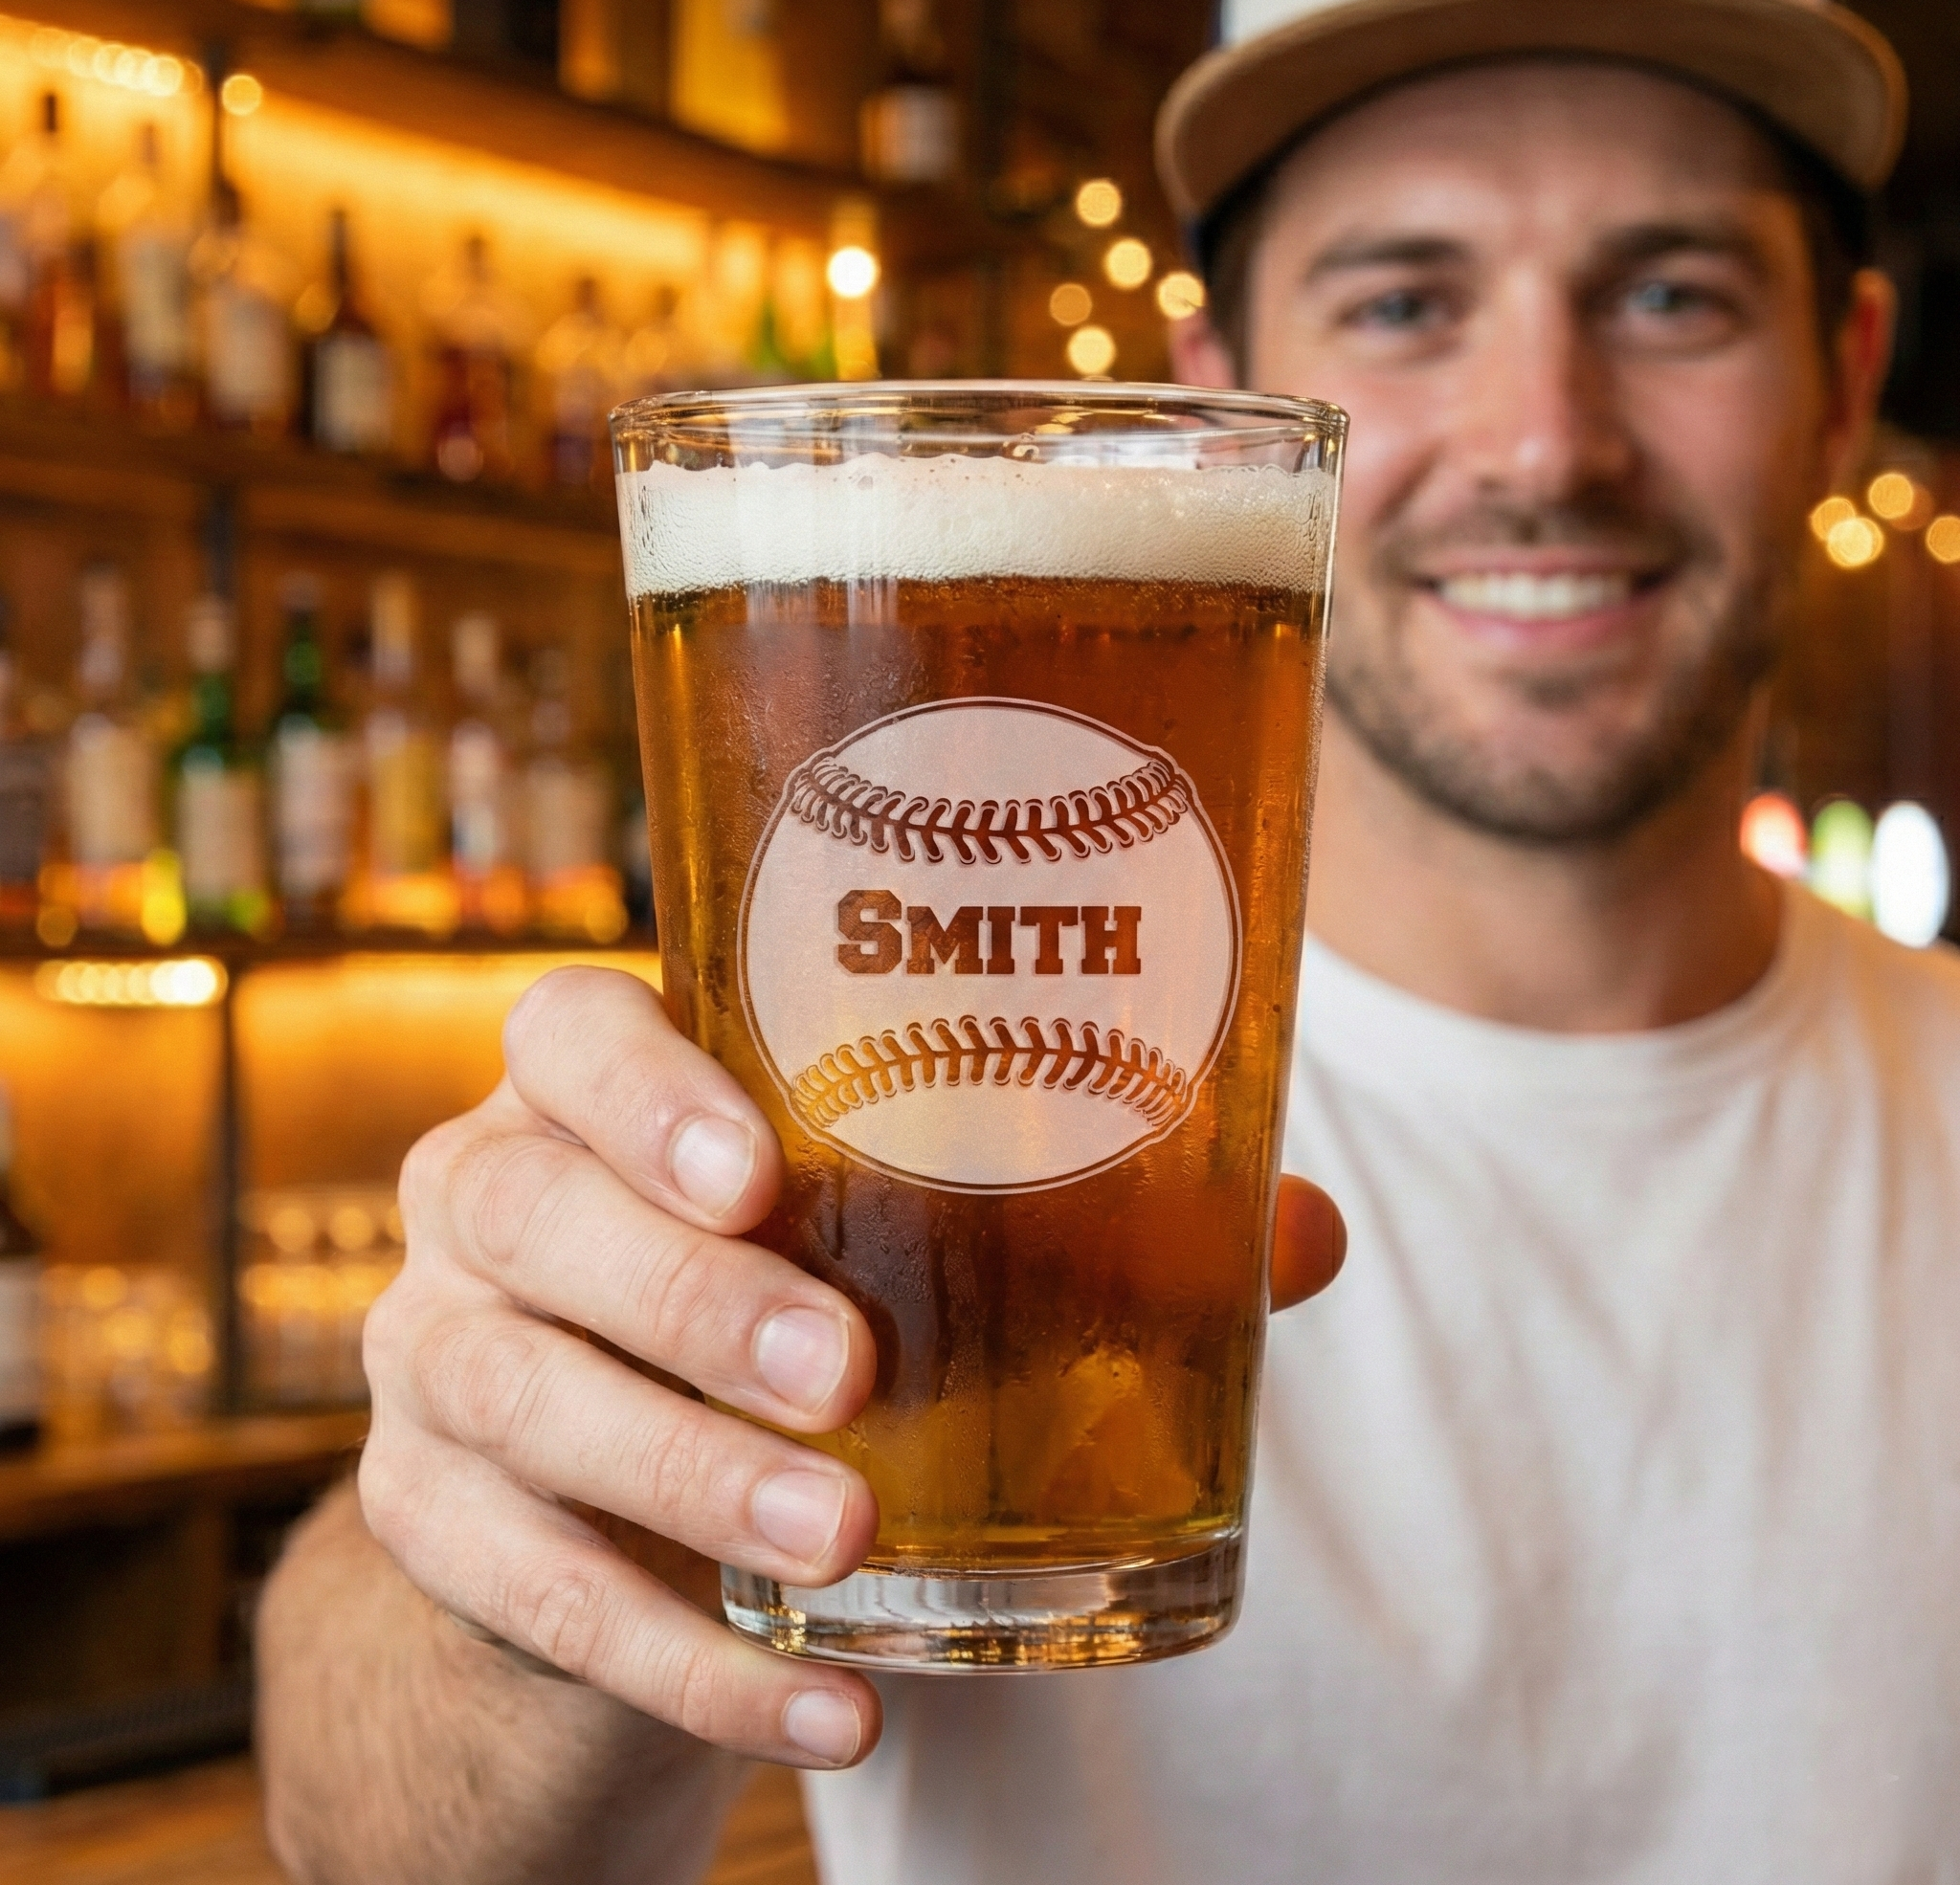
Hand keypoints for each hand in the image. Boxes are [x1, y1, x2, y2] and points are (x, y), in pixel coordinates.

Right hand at [359, 967, 1344, 1771]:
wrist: (601, 1499)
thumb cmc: (781, 1313)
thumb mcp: (881, 1247)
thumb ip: (1079, 1231)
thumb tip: (1300, 1233)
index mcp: (592, 1093)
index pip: (565, 1030)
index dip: (642, 1086)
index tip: (766, 1169)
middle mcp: (482, 1199)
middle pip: (524, 1209)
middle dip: (686, 1294)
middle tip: (849, 1376)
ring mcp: (431, 1359)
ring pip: (514, 1397)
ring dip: (687, 1480)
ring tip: (843, 1546)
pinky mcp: (427, 1522)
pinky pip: (532, 1594)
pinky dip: (686, 1669)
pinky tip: (830, 1715)